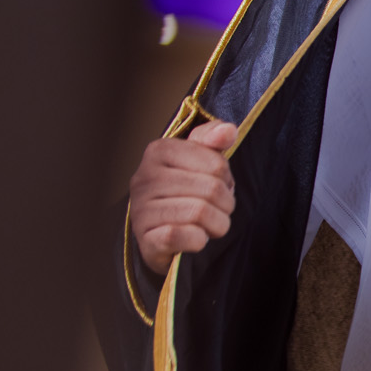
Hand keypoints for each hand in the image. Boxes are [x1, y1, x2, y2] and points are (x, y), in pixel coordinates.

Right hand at [129, 119, 237, 276]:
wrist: (158, 234)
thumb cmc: (184, 191)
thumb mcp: (199, 160)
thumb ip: (213, 140)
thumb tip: (228, 130)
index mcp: (158, 151)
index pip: (217, 164)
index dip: (227, 179)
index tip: (220, 185)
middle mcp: (144, 178)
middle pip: (212, 189)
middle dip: (226, 204)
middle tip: (219, 208)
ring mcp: (141, 209)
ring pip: (201, 213)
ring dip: (218, 224)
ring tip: (212, 223)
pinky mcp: (147, 239)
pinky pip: (187, 236)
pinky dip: (201, 239)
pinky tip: (197, 236)